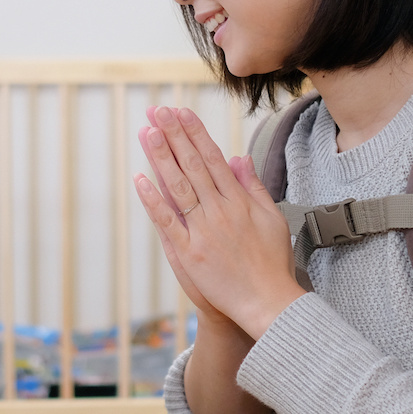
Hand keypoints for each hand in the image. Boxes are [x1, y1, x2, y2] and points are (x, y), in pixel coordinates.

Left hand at [134, 105, 304, 340]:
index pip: (213, 158)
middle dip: (174, 135)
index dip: (195, 133)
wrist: (266, 302)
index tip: (182, 112)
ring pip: (178, 186)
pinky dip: (153, 200)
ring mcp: (202, 231)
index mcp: (239, 201)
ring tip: (148, 132)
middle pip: (193, 165)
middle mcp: (219, 211)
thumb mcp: (272, 218)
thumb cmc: (271, 262)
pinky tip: (140, 178)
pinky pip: (167, 221)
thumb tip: (239, 158)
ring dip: (161, 157)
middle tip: (158, 111)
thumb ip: (253, 186)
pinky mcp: (188, 252)